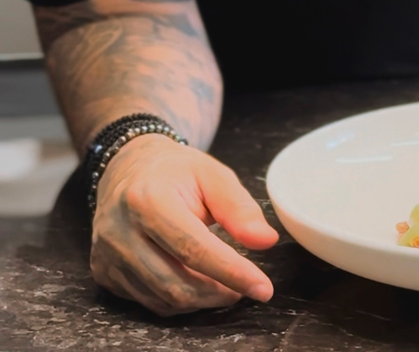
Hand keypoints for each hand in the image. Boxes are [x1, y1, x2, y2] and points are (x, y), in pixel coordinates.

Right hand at [89, 134, 278, 315]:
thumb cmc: (176, 171)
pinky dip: (180, 300)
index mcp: (148, 200)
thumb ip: (239, 208)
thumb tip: (265, 241)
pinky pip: (148, 302)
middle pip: (177, 282)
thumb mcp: (213, 175)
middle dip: (220, 293)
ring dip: (203, 300)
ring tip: (226, 284)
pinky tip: (197, 282)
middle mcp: (120, 230)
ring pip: (163, 299)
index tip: (263, 288)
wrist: (128, 167)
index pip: (194, 249)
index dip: (232, 273)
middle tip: (248, 286)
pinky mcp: (103, 271)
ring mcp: (107, 254)